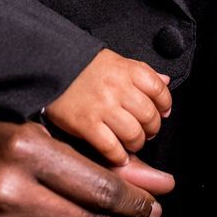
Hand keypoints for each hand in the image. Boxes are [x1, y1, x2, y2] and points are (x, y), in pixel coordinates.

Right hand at [43, 49, 173, 164]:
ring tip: (131, 143)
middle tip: (146, 132)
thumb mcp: (116, 61)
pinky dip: (118, 156)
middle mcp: (118, 88)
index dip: (164, 105)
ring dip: (136, 143)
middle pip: (149, 116)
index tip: (162, 112)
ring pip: (134, 134)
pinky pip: (111, 147)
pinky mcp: (86, 124)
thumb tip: (166, 81)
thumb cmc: (84, 67)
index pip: (160, 90)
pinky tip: (118, 155)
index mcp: (127, 70)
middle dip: (152, 129)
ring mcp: (102, 107)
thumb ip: (142, 72)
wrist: (50, 67)